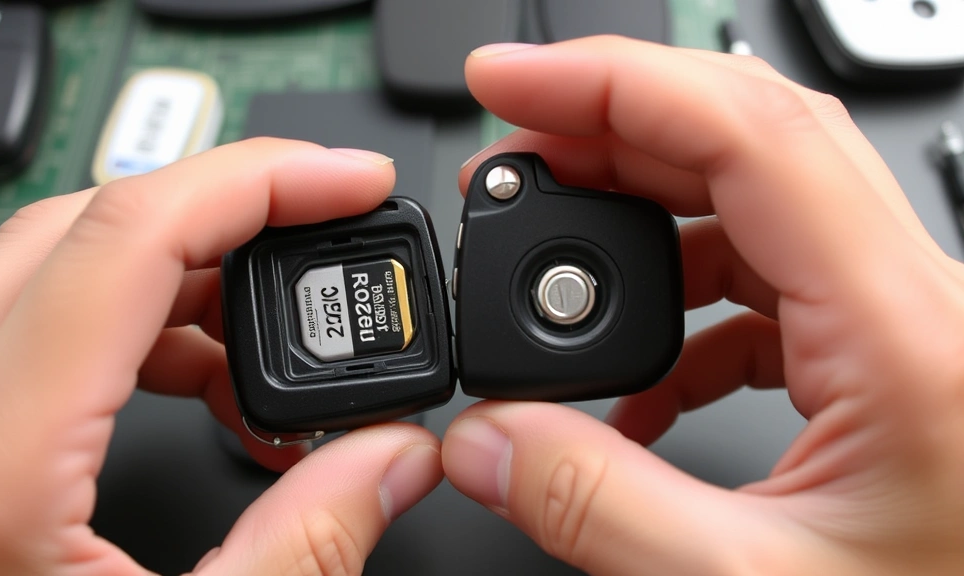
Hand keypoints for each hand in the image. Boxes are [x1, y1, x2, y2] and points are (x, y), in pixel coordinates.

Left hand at [0, 139, 442, 574]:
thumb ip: (309, 544)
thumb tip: (398, 457)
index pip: (133, 234)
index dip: (263, 181)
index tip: (348, 181)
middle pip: (93, 222)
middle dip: (236, 217)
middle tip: (331, 241)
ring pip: (62, 262)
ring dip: (189, 278)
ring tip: (280, 346)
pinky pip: (42, 319)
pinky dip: (141, 324)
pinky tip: (209, 384)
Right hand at [443, 38, 963, 574]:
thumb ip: (594, 507)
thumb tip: (483, 440)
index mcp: (905, 335)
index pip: (746, 135)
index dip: (613, 83)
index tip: (511, 82)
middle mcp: (918, 306)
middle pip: (744, 145)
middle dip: (608, 132)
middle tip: (511, 158)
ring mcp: (901, 327)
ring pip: (752, 209)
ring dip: (641, 218)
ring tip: (553, 257)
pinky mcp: (879, 362)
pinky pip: (767, 290)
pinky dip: (684, 308)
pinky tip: (638, 380)